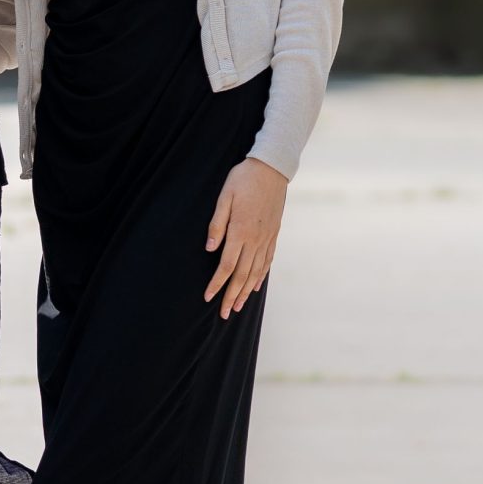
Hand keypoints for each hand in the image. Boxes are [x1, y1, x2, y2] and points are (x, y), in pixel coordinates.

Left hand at [204, 158, 286, 317]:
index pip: (227, 265)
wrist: (271, 169)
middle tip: (224, 314)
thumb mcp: (224, 197)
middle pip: (242, 275)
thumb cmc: (243, 180)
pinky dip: (260, 277)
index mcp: (241, 231)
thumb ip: (217, 223)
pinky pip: (267, 261)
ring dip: (246, 291)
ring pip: (256, 272)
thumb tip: (210, 248)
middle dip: (232, 296)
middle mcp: (256, 239)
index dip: (217, 284)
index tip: (208, 298)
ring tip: (238, 307)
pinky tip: (255, 287)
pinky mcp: (274, 235)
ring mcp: (267, 238)